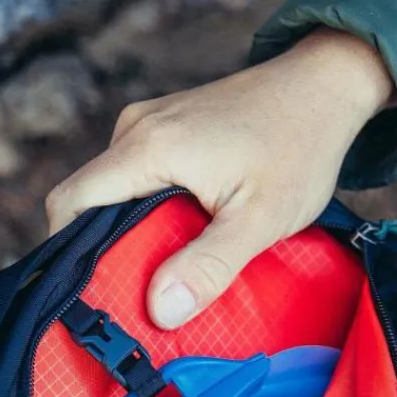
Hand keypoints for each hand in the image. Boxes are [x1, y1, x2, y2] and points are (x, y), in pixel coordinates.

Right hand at [45, 29, 392, 328]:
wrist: (327, 85)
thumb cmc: (300, 147)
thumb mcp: (261, 219)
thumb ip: (209, 265)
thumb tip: (161, 311)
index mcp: (147, 147)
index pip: (70, 203)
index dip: (68, 255)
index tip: (94, 298)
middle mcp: (135, 129)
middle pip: (86, 202)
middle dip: (99, 253)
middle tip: (131, 301)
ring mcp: (149, 125)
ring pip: (110, 192)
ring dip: (126, 236)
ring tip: (158, 278)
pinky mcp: (165, 129)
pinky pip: (134, 179)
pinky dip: (145, 215)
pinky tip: (178, 242)